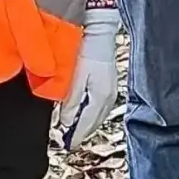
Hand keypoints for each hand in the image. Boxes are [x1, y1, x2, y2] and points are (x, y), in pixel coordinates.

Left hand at [54, 3, 121, 149]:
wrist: (99, 33)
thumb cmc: (86, 52)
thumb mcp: (74, 78)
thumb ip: (70, 102)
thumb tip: (67, 122)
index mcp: (100, 97)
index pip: (87, 123)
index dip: (76, 135)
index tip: (67, 144)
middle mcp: (108, 98)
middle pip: (94, 122)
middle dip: (81, 132)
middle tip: (68, 140)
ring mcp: (111, 92)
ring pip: (97, 117)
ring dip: (86, 123)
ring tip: (73, 129)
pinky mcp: (110, 87)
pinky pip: (100, 108)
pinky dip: (90, 114)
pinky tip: (83, 114)